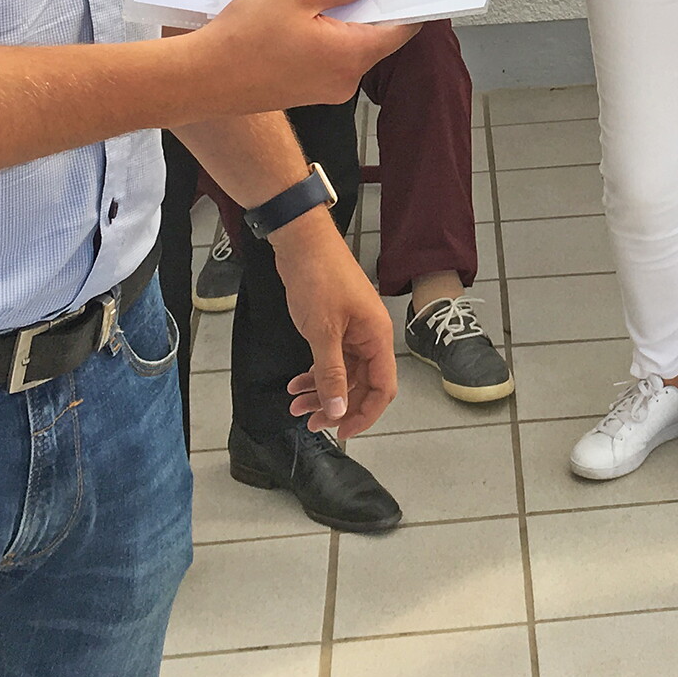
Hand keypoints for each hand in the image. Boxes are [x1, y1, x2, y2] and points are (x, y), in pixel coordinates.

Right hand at [196, 0, 414, 112]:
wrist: (201, 79)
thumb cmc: (245, 36)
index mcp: (352, 55)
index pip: (402, 29)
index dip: (408, 0)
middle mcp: (346, 79)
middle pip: (376, 36)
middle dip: (370, 2)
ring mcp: (326, 89)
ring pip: (350, 45)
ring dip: (343, 17)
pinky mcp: (306, 92)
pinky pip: (329, 57)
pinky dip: (325, 34)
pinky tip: (303, 12)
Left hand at [274, 217, 397, 436]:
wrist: (302, 244)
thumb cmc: (319, 280)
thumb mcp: (323, 331)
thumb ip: (331, 373)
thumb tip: (338, 409)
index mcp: (377, 338)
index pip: (382, 388)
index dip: (365, 414)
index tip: (341, 432)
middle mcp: (369, 338)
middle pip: (361, 385)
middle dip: (336, 406)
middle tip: (310, 423)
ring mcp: (351, 332)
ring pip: (342, 374)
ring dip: (320, 392)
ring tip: (295, 408)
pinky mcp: (334, 327)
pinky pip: (329, 360)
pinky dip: (313, 374)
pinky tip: (294, 385)